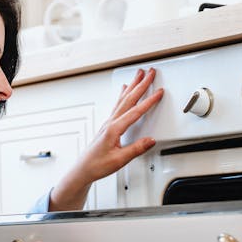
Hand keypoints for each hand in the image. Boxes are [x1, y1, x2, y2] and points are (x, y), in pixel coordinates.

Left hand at [49, 68, 164, 210]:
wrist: (83, 169)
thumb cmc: (97, 165)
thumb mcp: (119, 160)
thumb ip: (136, 149)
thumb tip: (150, 140)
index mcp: (114, 129)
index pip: (135, 111)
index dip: (149, 101)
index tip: (158, 92)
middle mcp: (110, 122)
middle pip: (129, 99)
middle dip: (141, 84)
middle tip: (151, 72)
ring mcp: (108, 122)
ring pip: (123, 99)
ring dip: (132, 85)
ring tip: (139, 74)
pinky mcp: (107, 125)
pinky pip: (117, 104)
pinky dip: (123, 94)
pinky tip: (124, 89)